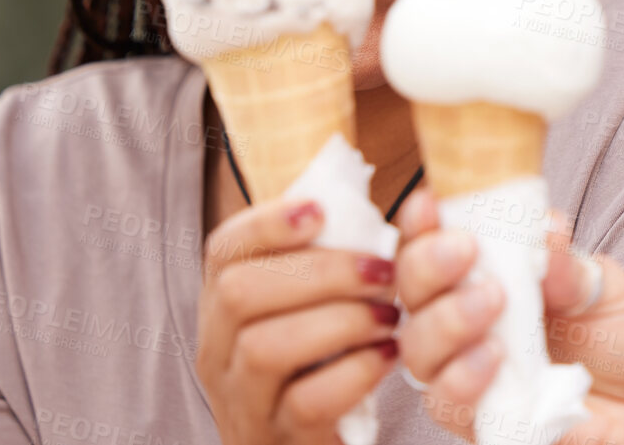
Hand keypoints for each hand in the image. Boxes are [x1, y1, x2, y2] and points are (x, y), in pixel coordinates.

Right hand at [196, 196, 400, 443]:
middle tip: (383, 272)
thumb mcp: (311, 307)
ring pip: (264, 348)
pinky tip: (386, 357)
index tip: (320, 211)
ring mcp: (241, 401)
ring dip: (340, 321)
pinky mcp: (278, 439)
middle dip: (321, 272)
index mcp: (223, 305)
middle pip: (239, 293)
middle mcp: (218, 351)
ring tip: (390, 316)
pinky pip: (305, 402)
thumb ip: (331, 259)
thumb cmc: (322, 362)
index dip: (266, 223)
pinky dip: (353, 372)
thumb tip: (405, 203)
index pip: (222, 250)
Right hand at [393, 187, 623, 444]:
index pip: (434, 241)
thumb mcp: (605, 288)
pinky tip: (494, 358)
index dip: (422, 222)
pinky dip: (463, 377)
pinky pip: (446, 402)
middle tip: (464, 250)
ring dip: (446, 318)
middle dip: (427, 264)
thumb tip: (543, 228)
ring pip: (418, 347)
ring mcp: (467, 370)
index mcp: (489, 272)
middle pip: (412, 291)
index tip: (431, 201)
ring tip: (493, 302)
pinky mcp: (478, 419)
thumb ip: (568, 264)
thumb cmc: (619, 343)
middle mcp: (465, 319)